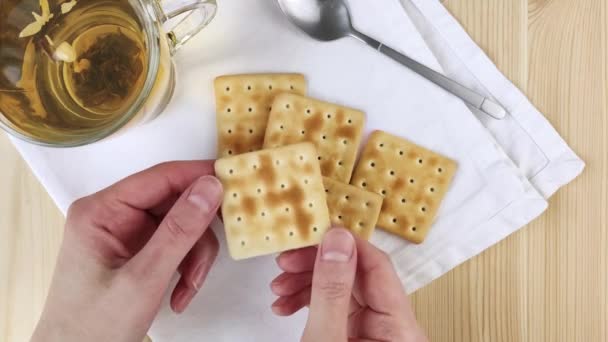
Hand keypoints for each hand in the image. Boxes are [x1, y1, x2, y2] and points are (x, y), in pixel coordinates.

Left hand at [32, 161, 222, 341]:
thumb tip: (209, 188)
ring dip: (194, 258)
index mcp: (102, 211)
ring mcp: (127, 234)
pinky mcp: (138, 252)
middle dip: (197, 235)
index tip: (234, 185)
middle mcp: (114, 216)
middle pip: (176, 204)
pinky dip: (186, 269)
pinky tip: (180, 293)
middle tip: (210, 254)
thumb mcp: (142, 279)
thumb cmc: (92, 328)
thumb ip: (178, 232)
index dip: (199, 178)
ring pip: (182, 227)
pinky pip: (176, 246)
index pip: (161, 178)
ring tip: (188, 287)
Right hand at [271, 228, 427, 341]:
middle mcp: (393, 329)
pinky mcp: (355, 338)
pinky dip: (309, 302)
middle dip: (316, 266)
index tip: (313, 233)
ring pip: (342, 290)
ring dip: (307, 283)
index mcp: (401, 331)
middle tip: (286, 260)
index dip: (344, 244)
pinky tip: (285, 304)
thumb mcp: (325, 341)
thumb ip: (331, 291)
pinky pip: (335, 309)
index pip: (378, 267)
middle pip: (357, 276)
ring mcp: (374, 334)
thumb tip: (337, 242)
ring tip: (278, 288)